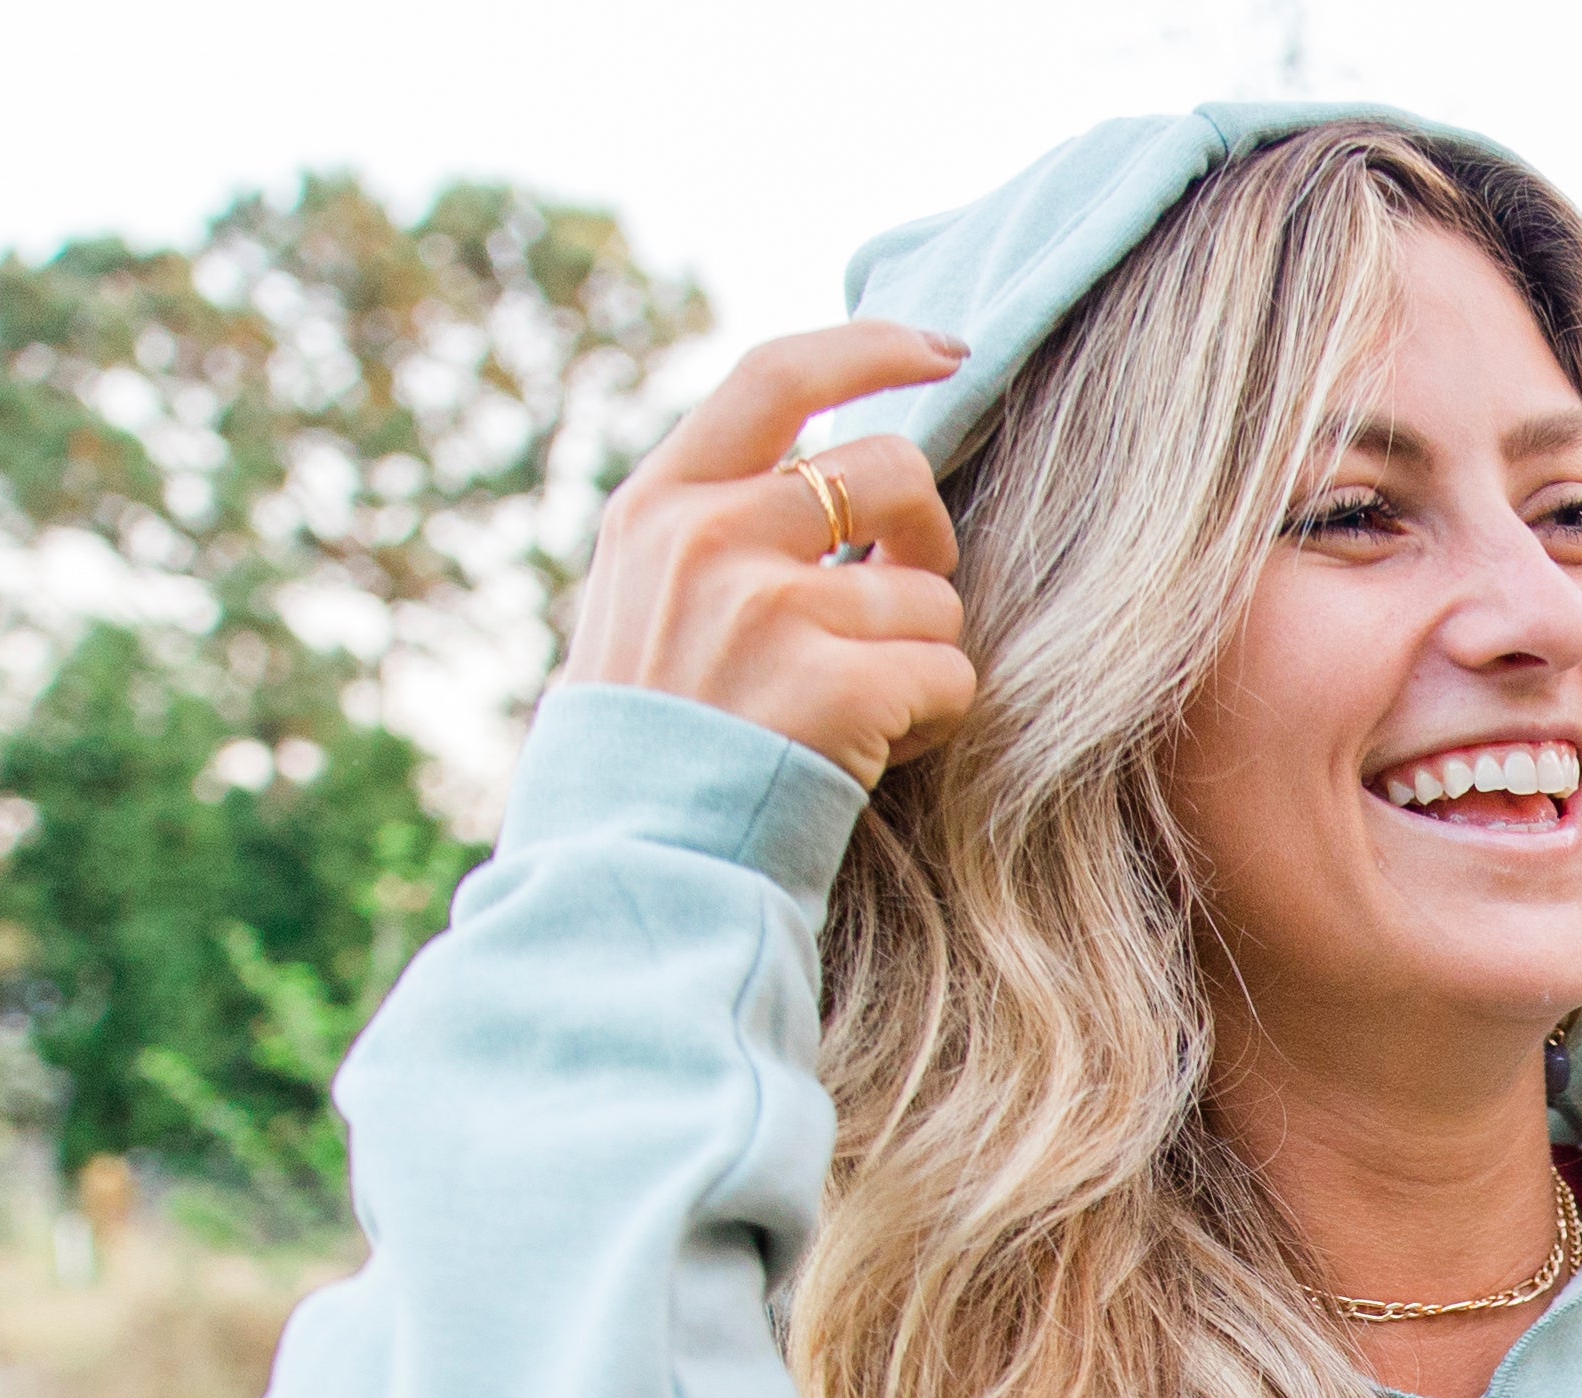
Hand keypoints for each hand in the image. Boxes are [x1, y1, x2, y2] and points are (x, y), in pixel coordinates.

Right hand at [562, 324, 979, 790]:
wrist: (631, 866)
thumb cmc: (648, 753)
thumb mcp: (640, 606)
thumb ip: (712, 531)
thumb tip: (823, 470)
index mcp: (660, 505)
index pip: (777, 377)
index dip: (872, 348)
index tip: (942, 347)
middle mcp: (712, 537)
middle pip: (891, 471)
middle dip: (929, 536)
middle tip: (910, 600)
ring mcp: (772, 609)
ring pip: (931, 594)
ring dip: (924, 656)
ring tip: (867, 711)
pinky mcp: (834, 687)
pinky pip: (949, 675)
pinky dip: (937, 718)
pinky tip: (881, 749)